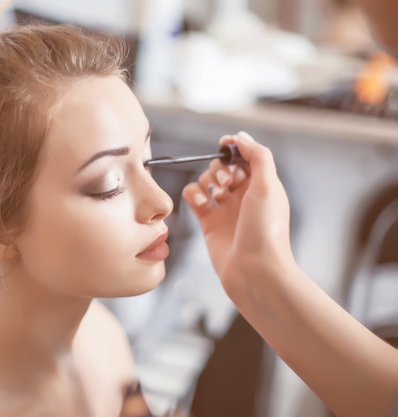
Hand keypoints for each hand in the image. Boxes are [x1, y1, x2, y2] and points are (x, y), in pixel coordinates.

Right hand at [182, 132, 294, 294]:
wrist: (254, 271)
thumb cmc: (265, 231)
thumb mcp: (268, 185)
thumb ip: (257, 156)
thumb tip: (240, 137)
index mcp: (262, 185)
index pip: (244, 157)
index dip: (234, 150)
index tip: (223, 145)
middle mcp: (244, 196)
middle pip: (223, 167)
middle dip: (219, 168)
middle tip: (225, 182)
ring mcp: (225, 209)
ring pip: (207, 181)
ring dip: (206, 181)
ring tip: (214, 195)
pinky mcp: (208, 222)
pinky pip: (194, 198)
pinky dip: (193, 195)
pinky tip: (201, 203)